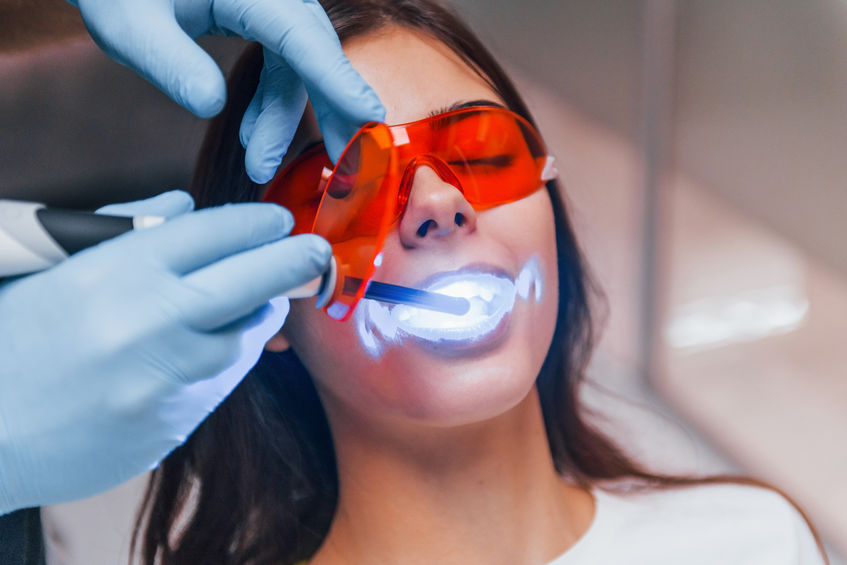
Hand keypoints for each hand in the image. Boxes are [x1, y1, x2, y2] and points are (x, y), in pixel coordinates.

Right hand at [0, 191, 329, 513]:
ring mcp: (167, 379)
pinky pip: (224, 380)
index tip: (278, 220)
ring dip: (260, 314)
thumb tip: (185, 206)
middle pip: (254, 279)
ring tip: (260, 300)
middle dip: (295, 259)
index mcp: (117, 271)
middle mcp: (151, 322)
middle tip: (318, 251)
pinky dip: (231, 357)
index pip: (214, 231)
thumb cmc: (10, 340)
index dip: (257, 223)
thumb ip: (124, 230)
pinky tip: (219, 345)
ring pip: (248, 336)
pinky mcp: (174, 423)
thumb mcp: (51, 268)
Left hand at [68, 0, 384, 181]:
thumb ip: (169, 61)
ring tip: (258, 166)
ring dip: (283, 120)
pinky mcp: (262, 19)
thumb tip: (211, 106)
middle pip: (316, 52)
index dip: (337, 78)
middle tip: (344, 164)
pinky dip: (270, 106)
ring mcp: (268, 5)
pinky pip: (281, 66)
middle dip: (331, 111)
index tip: (369, 115)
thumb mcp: (128, 24)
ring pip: (299, 67)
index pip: (301, 34)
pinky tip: (249, 138)